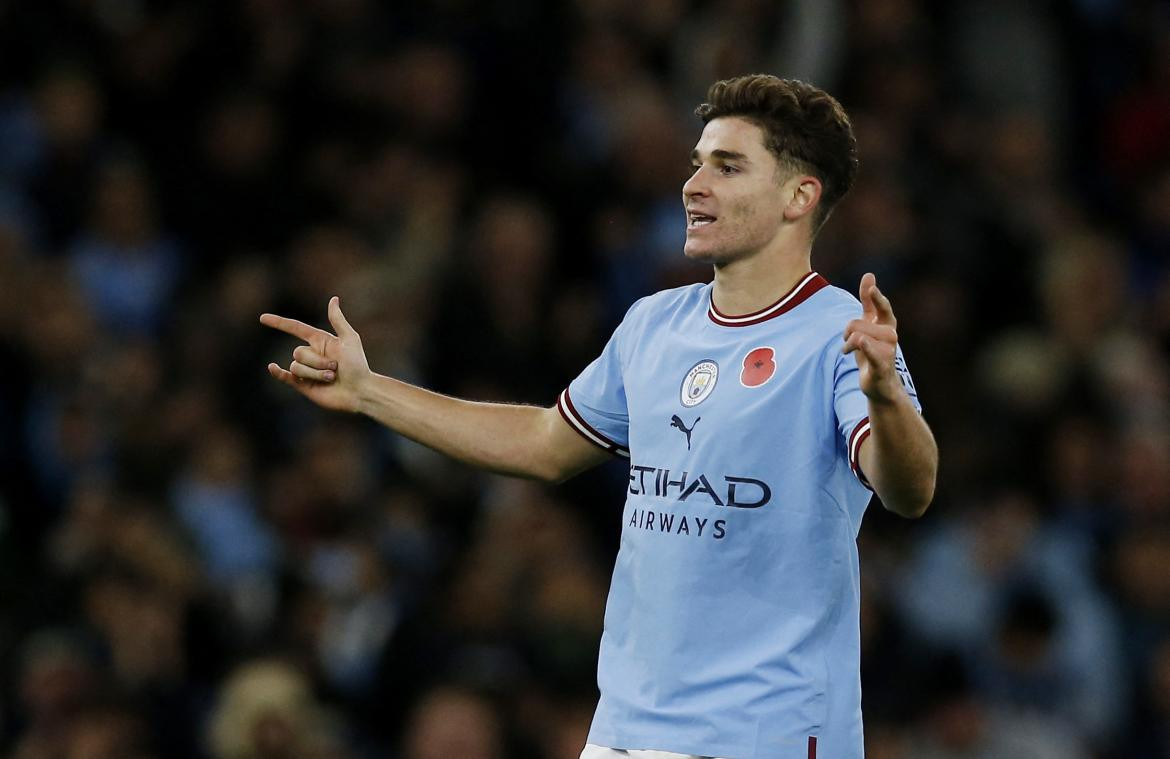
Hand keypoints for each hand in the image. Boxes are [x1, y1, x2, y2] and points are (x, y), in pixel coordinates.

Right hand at [260, 296, 370, 412]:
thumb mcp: (350, 339)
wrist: (360, 391)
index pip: (295, 328)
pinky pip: (286, 377)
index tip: (262, 318)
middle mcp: (312, 355)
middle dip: (318, 361)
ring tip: (332, 378)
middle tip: (336, 368)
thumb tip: (333, 299)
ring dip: (316, 373)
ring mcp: (307, 370)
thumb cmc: (359, 365)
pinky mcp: (304, 385)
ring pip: (296, 366)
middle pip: (298, 352)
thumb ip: (337, 320)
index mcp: (320, 341)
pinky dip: (278, 373)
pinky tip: (272, 367)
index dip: (279, 323)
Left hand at [843, 273, 901, 403]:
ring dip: (847, 346)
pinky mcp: (882, 365)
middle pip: (856, 323)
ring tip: (850, 352)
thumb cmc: (872, 351)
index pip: (882, 306)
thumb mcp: (869, 324)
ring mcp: (888, 350)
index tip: (870, 285)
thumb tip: (869, 274)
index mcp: (887, 323)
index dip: (875, 296)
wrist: (880, 384)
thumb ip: (869, 301)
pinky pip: (871, 351)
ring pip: (857, 336)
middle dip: (846, 332)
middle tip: (849, 342)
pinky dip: (866, 347)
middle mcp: (891, 335)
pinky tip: (862, 342)